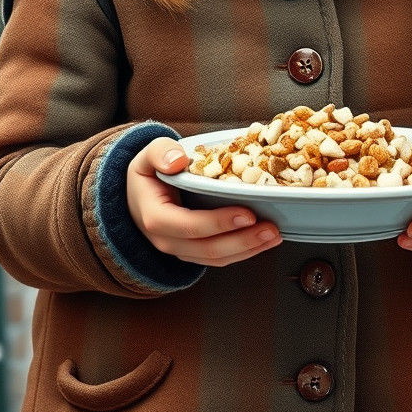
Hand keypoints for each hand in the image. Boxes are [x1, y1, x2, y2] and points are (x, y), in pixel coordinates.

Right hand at [127, 138, 282, 266]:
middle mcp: (168, 241)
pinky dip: (243, 252)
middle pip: (208, 249)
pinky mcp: (194, 252)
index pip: (189, 226)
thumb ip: (159, 152)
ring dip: (249, 250)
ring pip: (216, 258)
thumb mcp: (146, 157)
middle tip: (271, 229)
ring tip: (275, 236)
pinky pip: (219, 258)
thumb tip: (177, 160)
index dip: (219, 223)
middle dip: (243, 241)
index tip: (247, 214)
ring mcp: (181, 250)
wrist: (136, 197)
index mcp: (156, 217)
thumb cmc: (147, 175)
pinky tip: (263, 241)